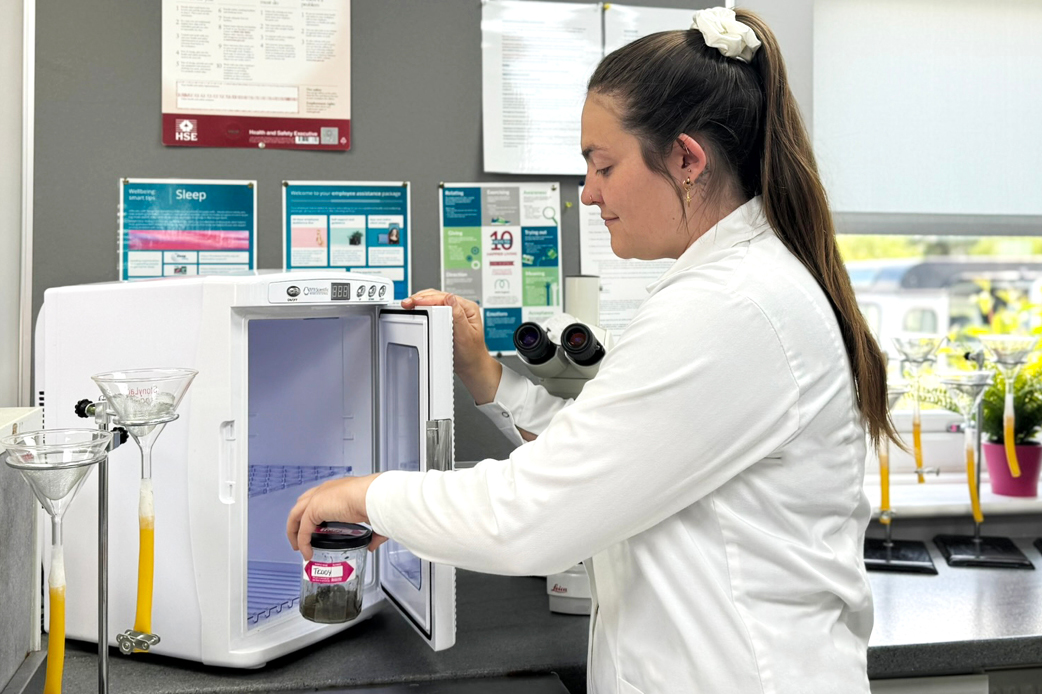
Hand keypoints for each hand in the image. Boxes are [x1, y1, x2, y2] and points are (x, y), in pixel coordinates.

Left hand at [286, 474, 387, 560]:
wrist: (373, 496)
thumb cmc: (376, 501)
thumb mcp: (374, 518)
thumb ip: (373, 533)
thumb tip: (371, 546)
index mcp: (338, 489)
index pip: (319, 498)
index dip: (314, 512)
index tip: (316, 527)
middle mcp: (324, 491)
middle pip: (302, 504)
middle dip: (299, 520)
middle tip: (301, 537)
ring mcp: (317, 498)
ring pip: (296, 515)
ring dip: (294, 531)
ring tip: (298, 547)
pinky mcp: (313, 509)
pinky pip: (303, 529)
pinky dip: (303, 542)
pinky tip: (307, 553)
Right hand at [401, 289, 501, 404]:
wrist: (472, 365)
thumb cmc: (472, 353)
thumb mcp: (466, 335)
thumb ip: (458, 316)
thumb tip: (449, 298)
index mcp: (468, 308)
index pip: (445, 298)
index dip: (428, 299)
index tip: (415, 301)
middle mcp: (461, 308)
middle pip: (438, 296)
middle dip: (421, 298)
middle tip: (407, 303)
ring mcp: (454, 313)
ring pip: (434, 301)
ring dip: (421, 301)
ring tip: (408, 304)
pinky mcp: (447, 319)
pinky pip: (433, 309)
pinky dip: (423, 308)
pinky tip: (416, 309)